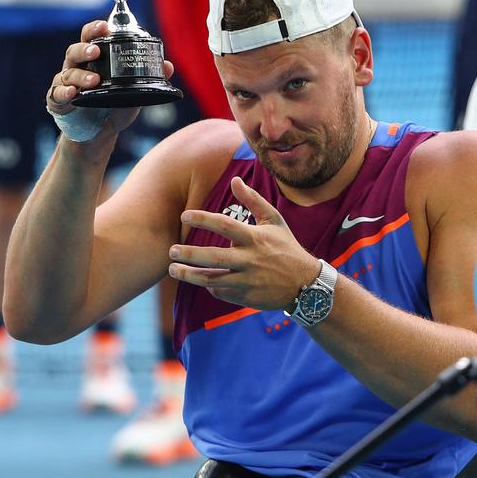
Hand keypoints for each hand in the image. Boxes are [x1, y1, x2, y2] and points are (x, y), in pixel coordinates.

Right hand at [45, 21, 175, 135]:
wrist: (99, 134)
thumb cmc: (114, 106)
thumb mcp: (133, 92)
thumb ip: (147, 79)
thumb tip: (168, 66)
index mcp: (94, 59)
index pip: (91, 37)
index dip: (96, 29)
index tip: (105, 26)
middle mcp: (78, 67)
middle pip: (75, 51)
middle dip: (85, 48)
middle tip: (96, 51)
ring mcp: (66, 83)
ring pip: (68, 72)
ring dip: (80, 75)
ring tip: (94, 81)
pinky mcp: (58, 101)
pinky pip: (57, 93)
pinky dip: (63, 92)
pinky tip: (72, 93)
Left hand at [167, 177, 320, 310]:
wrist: (305, 285)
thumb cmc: (286, 248)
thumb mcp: (274, 221)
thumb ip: (253, 200)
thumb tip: (234, 180)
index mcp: (255, 238)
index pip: (225, 225)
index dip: (203, 219)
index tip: (184, 215)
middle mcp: (250, 260)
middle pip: (214, 257)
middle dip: (189, 254)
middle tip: (171, 251)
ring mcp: (247, 281)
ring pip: (212, 280)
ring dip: (190, 275)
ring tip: (173, 270)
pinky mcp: (246, 297)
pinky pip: (221, 292)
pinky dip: (210, 286)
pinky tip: (202, 280)